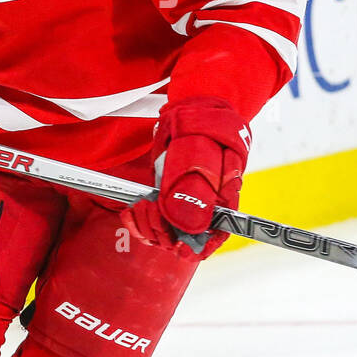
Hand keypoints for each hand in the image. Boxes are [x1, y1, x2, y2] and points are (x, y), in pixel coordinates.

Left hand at [121, 96, 250, 260]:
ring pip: (167, 234)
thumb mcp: (199, 148)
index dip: (198, 247)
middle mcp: (205, 204)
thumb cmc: (203, 124)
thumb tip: (190, 226)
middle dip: (164, 232)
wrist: (192, 108)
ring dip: (148, 226)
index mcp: (223, 196)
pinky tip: (133, 210)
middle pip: (186, 239)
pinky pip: (154, 223)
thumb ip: (195, 186)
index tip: (178, 248)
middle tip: (149, 208)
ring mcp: (185, 202)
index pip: (216, 235)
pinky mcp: (168, 199)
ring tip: (141, 204)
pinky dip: (139, 221)